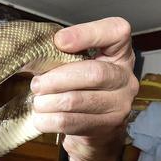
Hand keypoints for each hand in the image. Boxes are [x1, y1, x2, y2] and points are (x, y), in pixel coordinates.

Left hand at [30, 17, 138, 160]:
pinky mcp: (107, 127)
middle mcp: (125, 78)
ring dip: (48, 101)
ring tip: (38, 102)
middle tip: (37, 84)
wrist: (92, 128)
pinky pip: (71, 122)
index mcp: (119, 53)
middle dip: (56, 79)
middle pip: (93, 73)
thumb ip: (64, 53)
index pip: (116, 31)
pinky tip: (41, 118)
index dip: (87, 33)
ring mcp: (120, 104)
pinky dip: (49, 120)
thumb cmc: (80, 88)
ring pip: (77, 100)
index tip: (59, 41)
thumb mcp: (76, 65)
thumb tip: (36, 52)